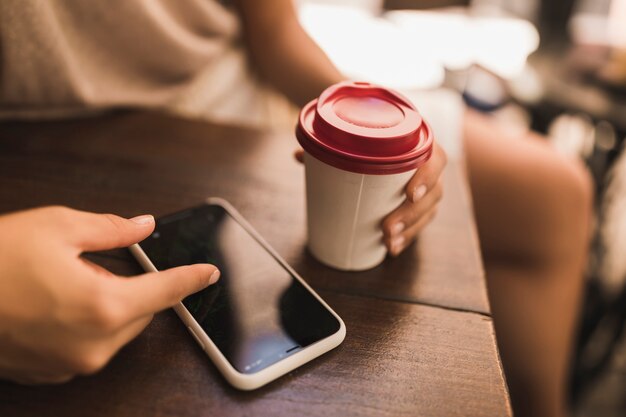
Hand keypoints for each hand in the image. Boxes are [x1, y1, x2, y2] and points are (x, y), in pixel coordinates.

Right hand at [0, 206, 219, 383]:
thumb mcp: (58, 227)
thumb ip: (112, 229)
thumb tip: (143, 226)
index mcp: (104, 306)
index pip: (165, 291)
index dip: (190, 278)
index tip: (209, 273)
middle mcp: (94, 345)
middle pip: (140, 312)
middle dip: (129, 286)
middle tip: (89, 265)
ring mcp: (72, 365)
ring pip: (115, 329)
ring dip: (106, 305)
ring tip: (61, 284)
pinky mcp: (52, 372)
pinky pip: (88, 345)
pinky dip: (84, 323)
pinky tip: (51, 305)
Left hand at [294, 143, 446, 255]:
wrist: (385, 144)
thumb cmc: (372, 140)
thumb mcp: (354, 140)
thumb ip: (330, 145)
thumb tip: (299, 155)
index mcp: (419, 144)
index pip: (436, 158)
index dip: (427, 176)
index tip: (410, 194)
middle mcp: (428, 167)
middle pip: (434, 192)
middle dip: (411, 214)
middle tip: (387, 228)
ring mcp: (428, 188)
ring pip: (429, 211)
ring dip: (410, 230)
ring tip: (389, 242)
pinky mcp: (421, 205)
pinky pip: (421, 223)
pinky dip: (407, 237)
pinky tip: (393, 249)